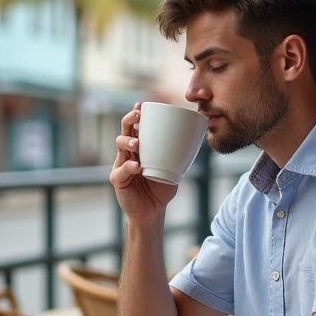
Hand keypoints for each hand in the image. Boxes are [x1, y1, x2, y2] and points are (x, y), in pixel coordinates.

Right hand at [109, 103, 178, 225]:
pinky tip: (136, 166)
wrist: (153, 211)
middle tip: (138, 116)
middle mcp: (128, 153)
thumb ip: (178, 154)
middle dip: (129, 121)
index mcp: (140, 147)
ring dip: (127, 141)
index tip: (141, 104)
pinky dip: (128, 167)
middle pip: (124, 131)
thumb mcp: (172, 167)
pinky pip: (121, 171)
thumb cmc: (161, 186)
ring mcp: (121, 165)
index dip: (136, 114)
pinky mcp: (118, 180)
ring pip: (120, 147)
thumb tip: (197, 138)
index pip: (135, 127)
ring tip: (137, 143)